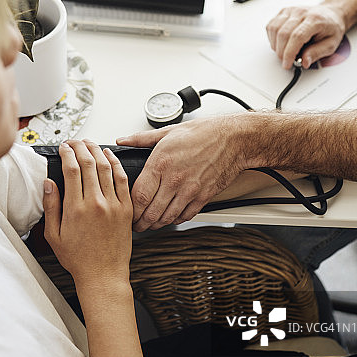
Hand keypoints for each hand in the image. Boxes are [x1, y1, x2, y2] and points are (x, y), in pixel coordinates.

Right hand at [43, 140, 132, 293]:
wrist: (103, 275)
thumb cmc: (78, 259)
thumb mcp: (54, 235)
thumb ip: (51, 206)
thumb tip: (48, 183)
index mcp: (76, 208)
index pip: (71, 169)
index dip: (67, 153)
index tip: (63, 148)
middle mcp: (96, 203)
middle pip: (89, 163)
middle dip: (80, 147)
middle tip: (75, 142)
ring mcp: (114, 205)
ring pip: (106, 167)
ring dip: (97, 151)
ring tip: (90, 144)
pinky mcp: (127, 209)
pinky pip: (123, 180)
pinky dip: (116, 164)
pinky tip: (110, 156)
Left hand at [116, 116, 245, 230]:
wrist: (233, 139)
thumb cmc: (203, 133)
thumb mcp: (168, 132)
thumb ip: (141, 138)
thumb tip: (123, 140)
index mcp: (161, 163)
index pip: (139, 196)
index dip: (131, 209)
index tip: (128, 212)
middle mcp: (174, 179)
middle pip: (151, 212)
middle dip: (141, 222)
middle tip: (136, 224)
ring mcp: (190, 190)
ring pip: (167, 217)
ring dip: (157, 224)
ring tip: (151, 224)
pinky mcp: (203, 196)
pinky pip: (186, 215)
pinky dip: (176, 220)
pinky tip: (171, 217)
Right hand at [266, 3, 345, 68]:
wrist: (330, 14)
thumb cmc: (331, 28)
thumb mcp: (331, 44)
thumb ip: (317, 53)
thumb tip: (304, 61)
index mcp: (315, 19)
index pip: (297, 36)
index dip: (289, 53)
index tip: (287, 64)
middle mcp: (301, 12)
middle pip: (283, 33)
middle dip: (282, 52)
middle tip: (286, 61)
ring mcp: (291, 11)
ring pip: (274, 29)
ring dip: (276, 45)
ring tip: (284, 52)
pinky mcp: (284, 12)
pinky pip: (271, 26)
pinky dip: (272, 38)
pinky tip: (280, 43)